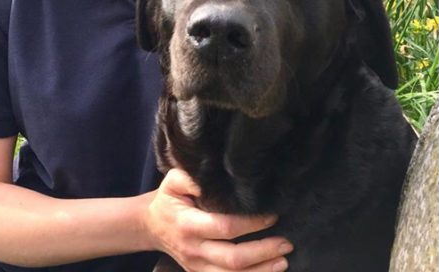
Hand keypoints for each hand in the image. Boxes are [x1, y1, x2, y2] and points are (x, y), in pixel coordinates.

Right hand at [143, 168, 292, 271]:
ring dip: (261, 271)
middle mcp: (193, 250)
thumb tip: (214, 177)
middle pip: (233, 259)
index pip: (225, 228)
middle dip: (263, 252)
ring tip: (283, 261)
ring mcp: (197, 267)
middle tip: (286, 243)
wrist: (151, 226)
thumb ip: (191, 177)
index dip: (251, 224)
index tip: (272, 216)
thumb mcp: (173, 181)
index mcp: (188, 225)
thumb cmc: (169, 200)